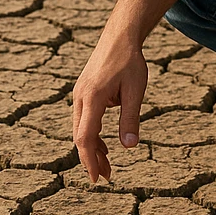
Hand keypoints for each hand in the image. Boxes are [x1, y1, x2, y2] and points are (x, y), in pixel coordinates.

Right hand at [72, 33, 147, 182]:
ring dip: (92, 148)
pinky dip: (92, 134)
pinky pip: (83, 119)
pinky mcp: (84, 91)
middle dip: (91, 159)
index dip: (90, 160)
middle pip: (80, 136)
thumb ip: (130, 119)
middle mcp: (81, 96)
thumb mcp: (135, 90)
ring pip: (80, 129)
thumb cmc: (129, 61)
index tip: (97, 178)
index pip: (85, 137)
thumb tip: (129, 147)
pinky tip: (104, 145)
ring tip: (107, 165)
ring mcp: (80, 93)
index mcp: (93, 97)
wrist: (119, 36)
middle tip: (107, 177)